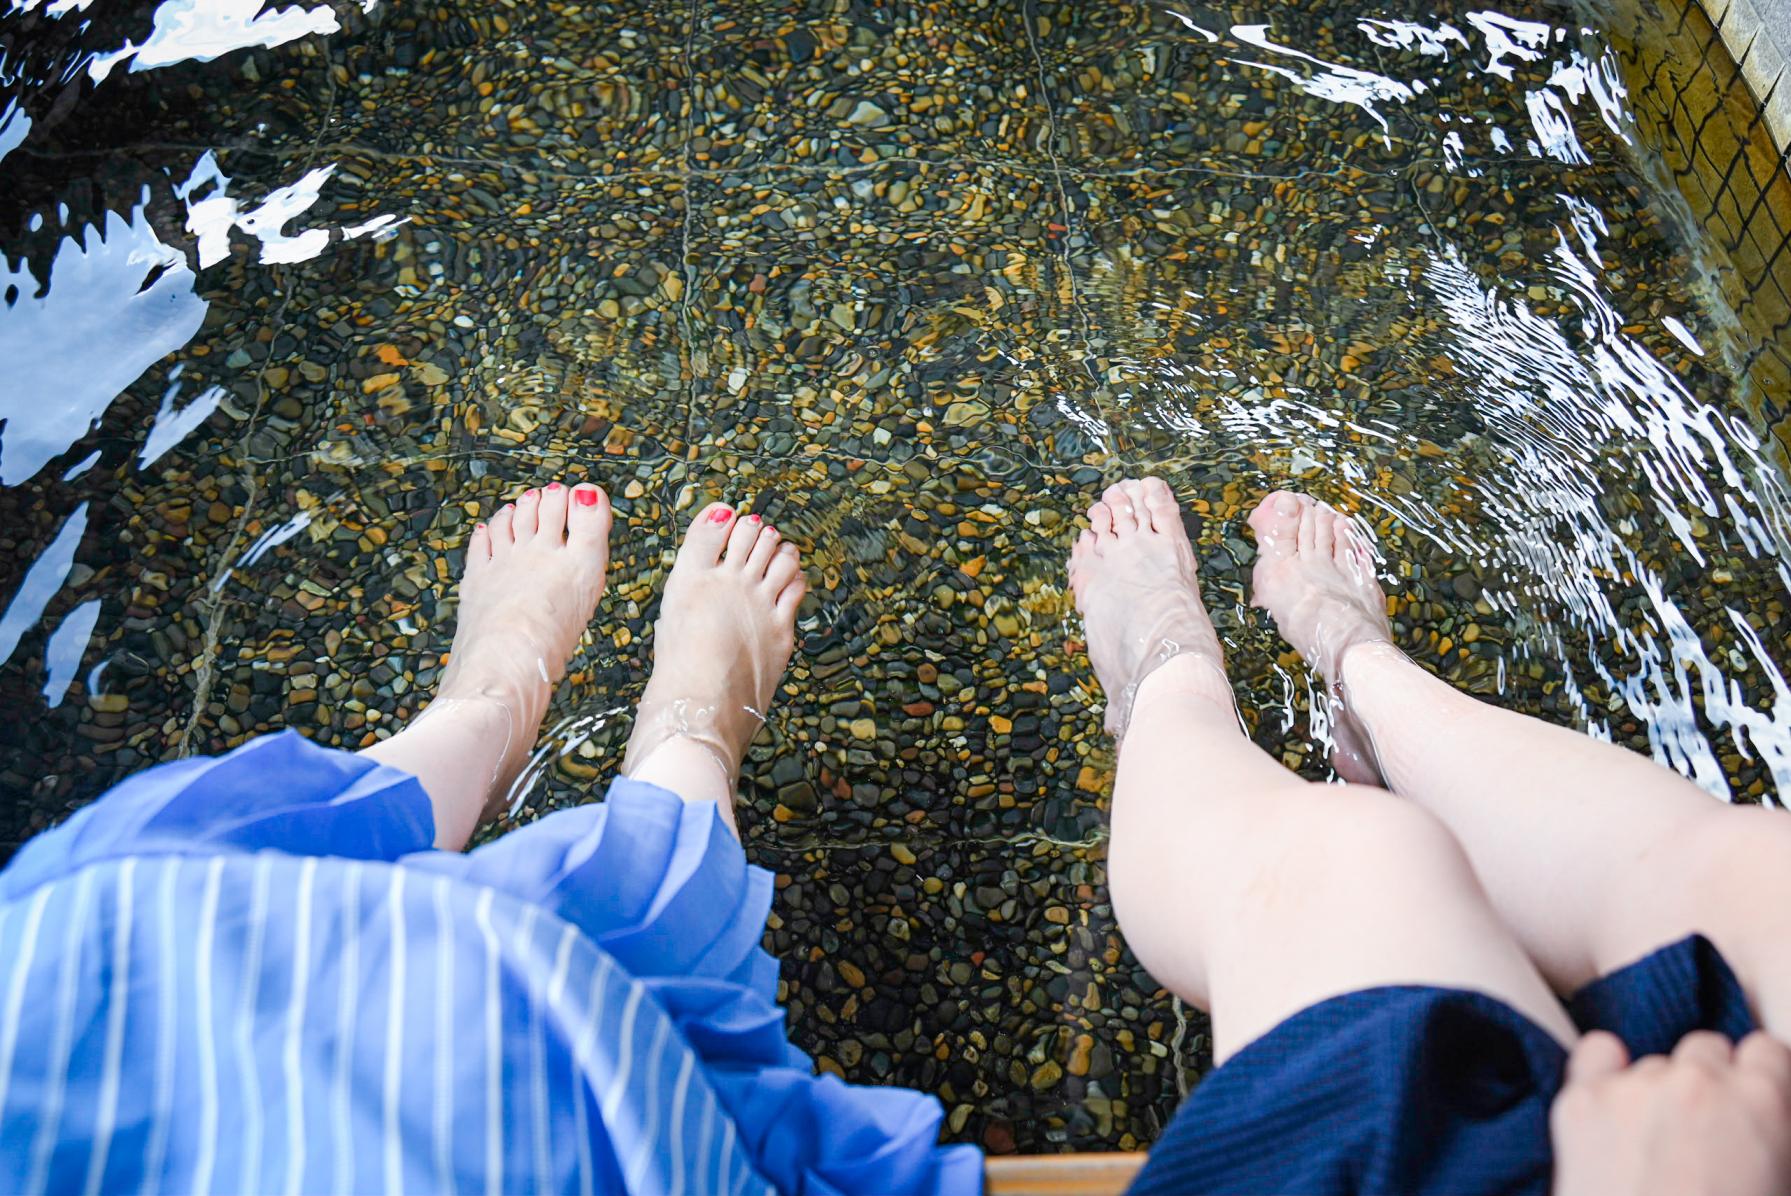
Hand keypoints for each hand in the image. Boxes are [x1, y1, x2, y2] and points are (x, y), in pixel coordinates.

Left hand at [1550, 1029, 1790, 1195]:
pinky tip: (1610, 1110)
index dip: (1759, 1080)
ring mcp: (1635, 1086)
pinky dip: (1603, 1073)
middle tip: (1701, 1135)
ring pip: (1652, 1062)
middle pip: (1706, 1049)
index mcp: (1762, 1105)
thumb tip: (1755, 1140)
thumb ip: (1770, 1145)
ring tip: (1652, 1148)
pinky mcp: (1582, 1100)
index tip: (1751, 1102)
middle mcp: (1698, 1081)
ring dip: (1655, 1091)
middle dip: (1708, 1084)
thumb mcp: (1777, 1189)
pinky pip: (1596, 1054)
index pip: (1767, 1052)